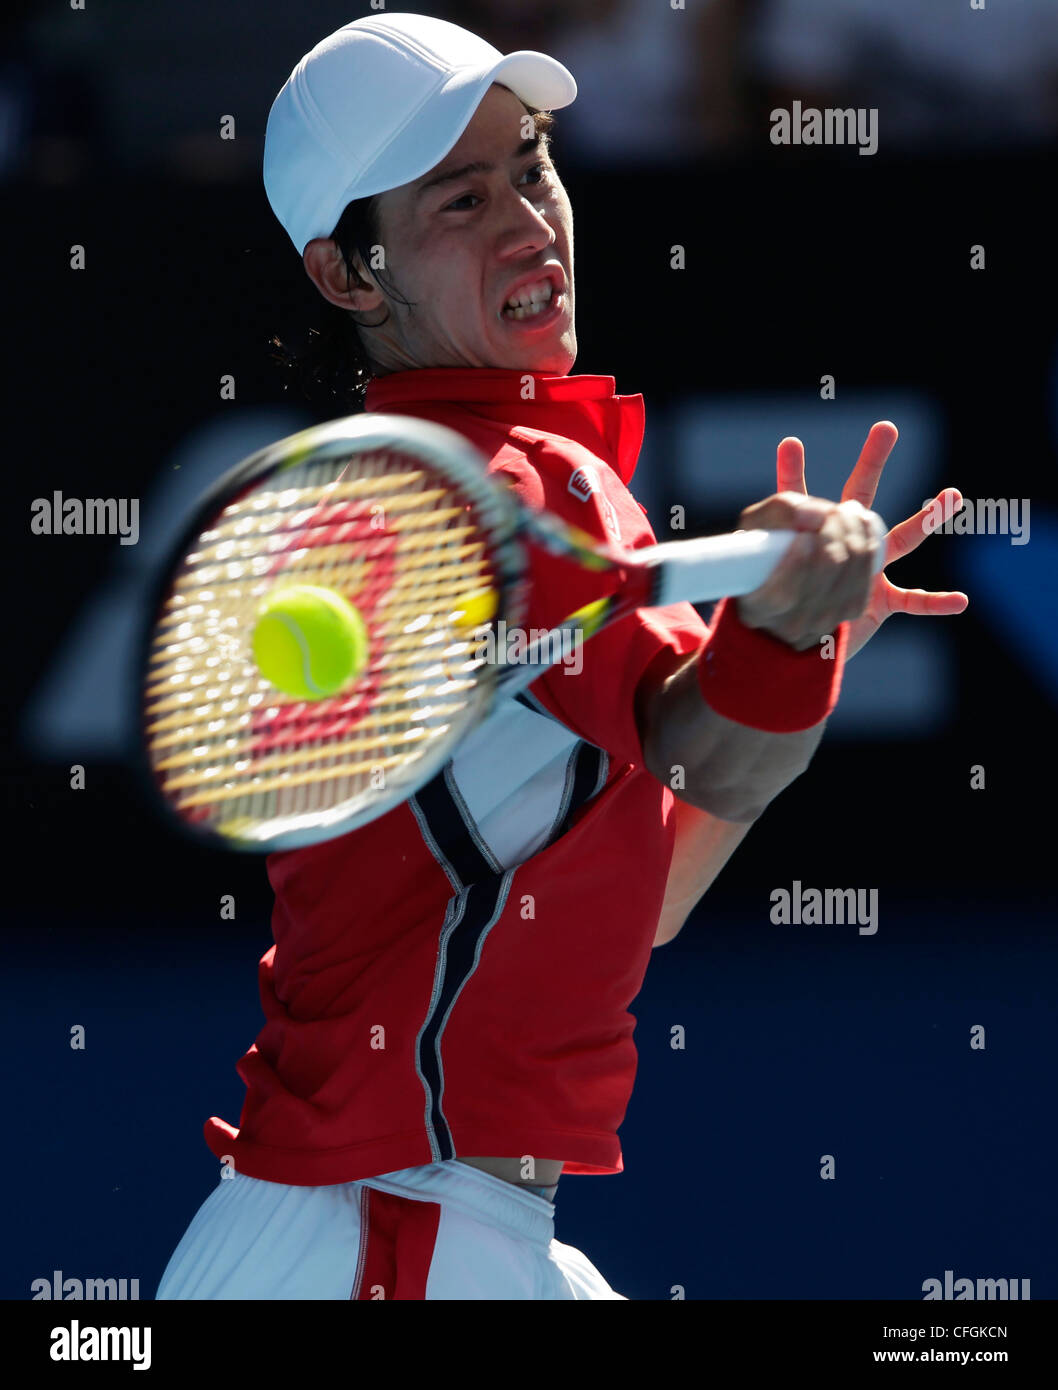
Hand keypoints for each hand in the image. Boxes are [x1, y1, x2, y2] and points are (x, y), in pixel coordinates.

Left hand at [754, 421, 967, 658]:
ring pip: (902, 540)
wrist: (800, 650)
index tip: (788, 445)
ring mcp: (868, 570)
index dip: (793, 473)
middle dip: (873, 462)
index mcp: (814, 536)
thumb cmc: (783, 615)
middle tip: (885, 429)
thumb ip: (776, 561)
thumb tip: (799, 543)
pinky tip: (960, 600)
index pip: (800, 499)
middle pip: (861, 496)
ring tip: (953, 495)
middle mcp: (845, 544)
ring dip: (927, 519)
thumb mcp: (764, 584)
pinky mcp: (882, 602)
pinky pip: (914, 601)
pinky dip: (936, 602)